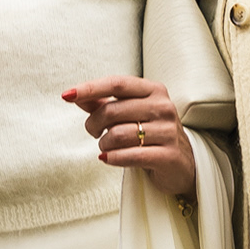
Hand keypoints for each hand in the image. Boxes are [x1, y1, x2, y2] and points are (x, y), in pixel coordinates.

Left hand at [63, 75, 196, 201]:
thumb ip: (103, 103)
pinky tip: (108, 159)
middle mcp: (163, 107)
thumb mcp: (129, 114)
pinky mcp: (168, 155)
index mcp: (154, 90)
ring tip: (106, 147)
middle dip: (94, 124)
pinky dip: (112, 158)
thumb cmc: (150, 134)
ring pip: (118, 134)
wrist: (182, 164)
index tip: (67, 95)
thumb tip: (74, 95)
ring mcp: (168, 131)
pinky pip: (130, 156)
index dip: (90, 88)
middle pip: (113, 110)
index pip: (117, 83)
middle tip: (93, 132)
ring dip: (104, 144)